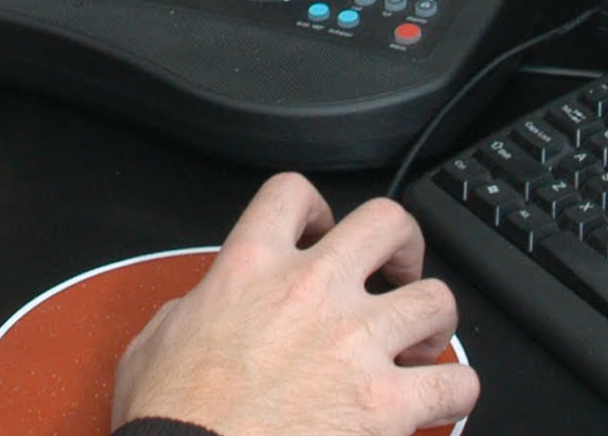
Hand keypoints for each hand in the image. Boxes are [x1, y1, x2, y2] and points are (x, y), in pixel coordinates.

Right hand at [112, 171, 478, 435]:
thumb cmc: (168, 425)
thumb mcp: (153, 346)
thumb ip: (193, 308)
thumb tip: (208, 306)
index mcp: (251, 272)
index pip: (291, 195)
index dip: (313, 205)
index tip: (321, 227)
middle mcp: (313, 293)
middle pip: (388, 222)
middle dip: (401, 243)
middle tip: (396, 270)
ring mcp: (356, 345)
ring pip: (436, 297)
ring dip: (434, 319)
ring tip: (421, 339)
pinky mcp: (383, 404)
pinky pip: (454, 382)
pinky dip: (455, 390)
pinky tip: (440, 398)